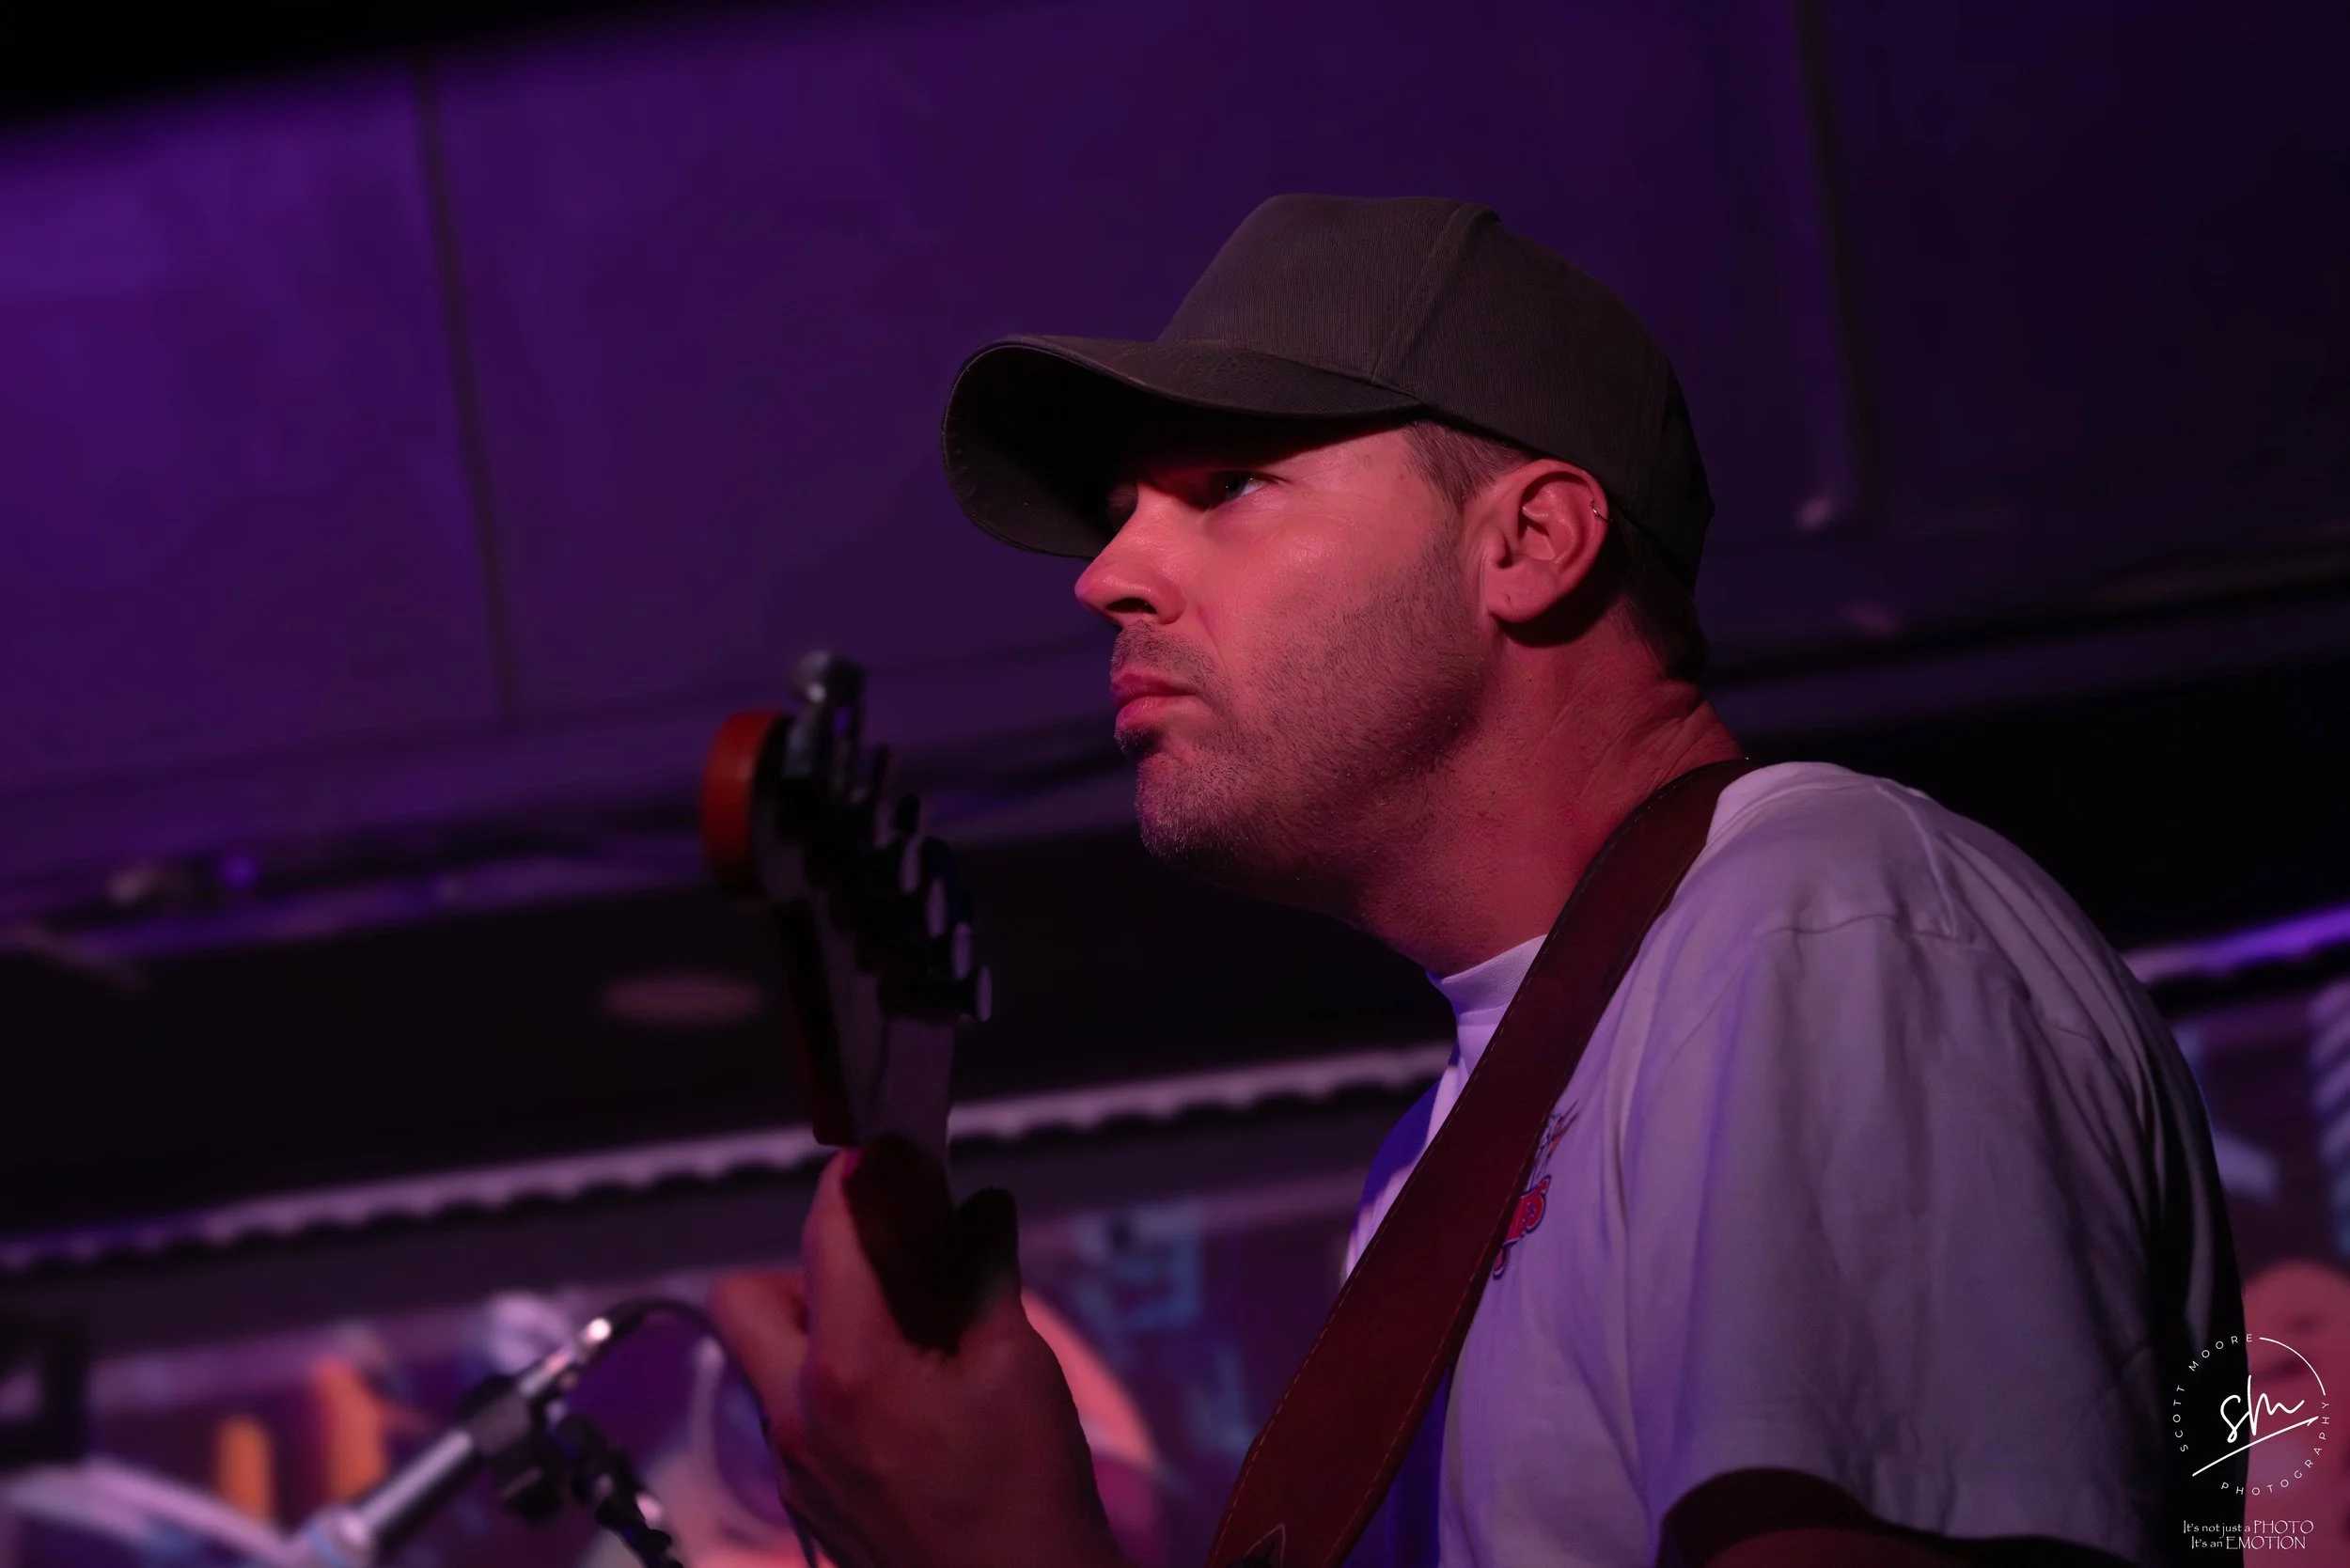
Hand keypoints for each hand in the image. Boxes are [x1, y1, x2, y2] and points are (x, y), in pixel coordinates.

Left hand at [710, 1149, 1128, 1567]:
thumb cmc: (1026, 1497)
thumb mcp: (1017, 1366)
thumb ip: (983, 1274)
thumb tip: (980, 1210)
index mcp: (847, 1372)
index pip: (826, 1242)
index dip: (851, 1183)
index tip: (875, 1154)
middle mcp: (797, 1418)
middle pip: (745, 1299)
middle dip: (801, 1263)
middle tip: (877, 1264)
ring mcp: (796, 1469)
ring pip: (767, 1362)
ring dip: (817, 1324)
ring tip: (904, 1327)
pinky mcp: (811, 1504)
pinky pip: (792, 1415)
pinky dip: (831, 1380)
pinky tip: (905, 1391)